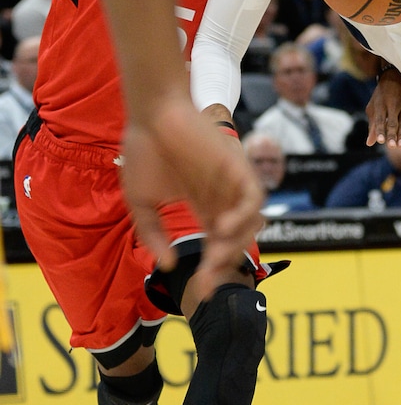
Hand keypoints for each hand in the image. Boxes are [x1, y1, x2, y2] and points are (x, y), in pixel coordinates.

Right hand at [121, 95, 263, 301]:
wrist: (151, 112)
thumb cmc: (144, 150)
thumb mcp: (141, 203)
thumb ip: (152, 234)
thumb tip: (166, 265)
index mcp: (204, 206)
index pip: (216, 246)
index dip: (210, 271)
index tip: (198, 292)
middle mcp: (223, 198)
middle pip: (235, 241)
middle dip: (222, 265)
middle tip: (205, 281)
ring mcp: (233, 182)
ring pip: (251, 224)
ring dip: (236, 244)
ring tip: (214, 255)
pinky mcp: (239, 167)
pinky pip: (255, 199)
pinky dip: (245, 217)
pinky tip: (221, 229)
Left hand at [366, 68, 400, 147]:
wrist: (396, 77)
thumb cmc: (381, 95)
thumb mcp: (373, 106)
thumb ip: (372, 125)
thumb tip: (370, 143)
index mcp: (381, 103)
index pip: (380, 119)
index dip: (380, 130)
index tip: (380, 141)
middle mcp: (394, 104)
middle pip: (393, 122)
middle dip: (393, 135)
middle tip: (392, 147)